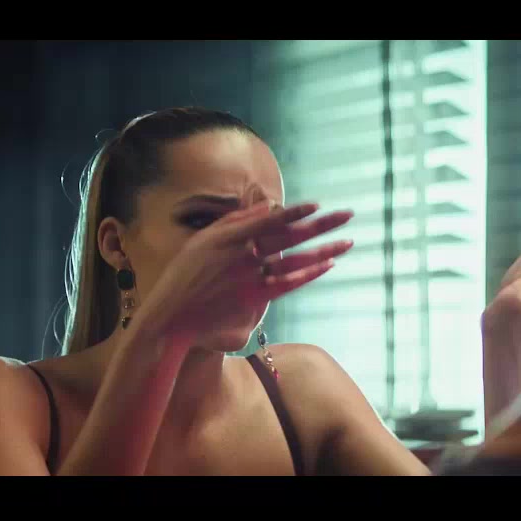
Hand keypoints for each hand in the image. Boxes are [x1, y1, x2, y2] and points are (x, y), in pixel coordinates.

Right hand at [141, 202, 354, 339]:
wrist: (172, 315)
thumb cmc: (185, 275)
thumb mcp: (204, 240)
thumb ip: (235, 221)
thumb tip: (268, 205)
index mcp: (230, 236)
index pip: (271, 219)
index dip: (296, 211)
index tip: (318, 205)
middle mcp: (243, 254)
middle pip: (292, 235)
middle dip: (322, 224)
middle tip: (348, 215)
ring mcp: (250, 277)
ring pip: (296, 260)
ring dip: (324, 250)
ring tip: (348, 241)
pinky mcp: (254, 298)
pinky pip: (288, 283)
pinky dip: (309, 273)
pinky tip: (328, 266)